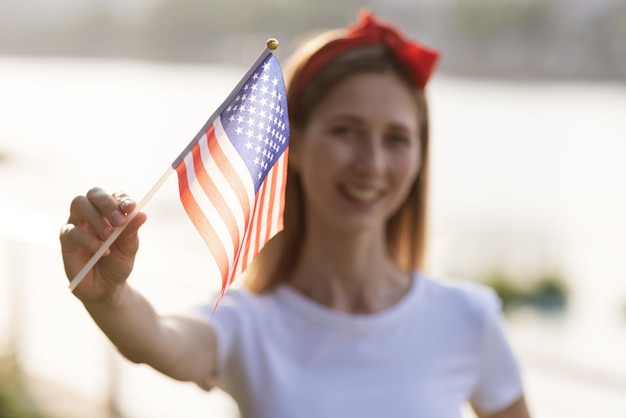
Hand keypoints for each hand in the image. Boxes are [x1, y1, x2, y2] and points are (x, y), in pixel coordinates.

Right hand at [59, 188, 146, 302]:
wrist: (105, 287)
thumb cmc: (118, 263)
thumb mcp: (129, 248)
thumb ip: (132, 231)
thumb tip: (142, 214)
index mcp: (111, 211)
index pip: (115, 196)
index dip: (122, 199)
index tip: (131, 208)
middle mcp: (92, 212)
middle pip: (94, 194)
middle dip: (108, 204)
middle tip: (120, 221)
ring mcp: (77, 223)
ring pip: (79, 204)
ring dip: (96, 218)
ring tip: (109, 236)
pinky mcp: (66, 238)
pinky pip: (72, 231)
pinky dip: (89, 239)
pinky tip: (101, 251)